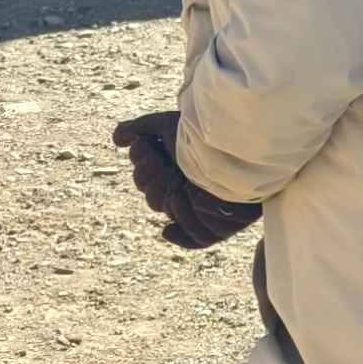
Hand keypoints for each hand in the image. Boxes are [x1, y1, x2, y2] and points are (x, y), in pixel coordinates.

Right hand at [109, 109, 257, 249]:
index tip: (145, 145)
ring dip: (167, 198)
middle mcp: (188, 190)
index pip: (146, 177)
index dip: (142, 163)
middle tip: (161, 162)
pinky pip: (197, 239)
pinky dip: (184, 232)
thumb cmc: (211, 134)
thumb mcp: (172, 125)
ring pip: (171, 212)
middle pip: (154, 196)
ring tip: (176, 185)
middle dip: (152, 177)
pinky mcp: (221, 225)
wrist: (246, 147)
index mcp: (177, 170)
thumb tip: (116, 139)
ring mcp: (204, 208)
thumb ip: (141, 128)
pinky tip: (172, 224)